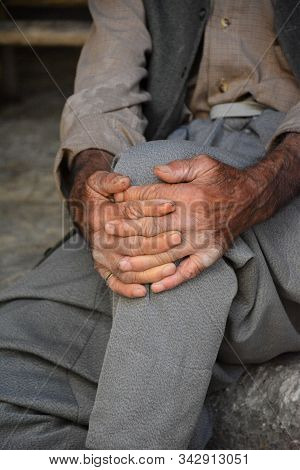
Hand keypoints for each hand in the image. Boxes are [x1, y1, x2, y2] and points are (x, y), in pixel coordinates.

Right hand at [69, 150, 180, 296]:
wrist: (83, 210)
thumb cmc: (97, 193)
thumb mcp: (99, 180)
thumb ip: (110, 180)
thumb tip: (124, 182)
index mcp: (102, 215)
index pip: (130, 212)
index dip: (152, 208)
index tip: (172, 205)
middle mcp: (100, 238)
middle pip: (132, 243)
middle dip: (157, 242)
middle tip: (178, 238)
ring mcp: (100, 255)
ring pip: (126, 266)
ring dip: (149, 269)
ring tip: (172, 268)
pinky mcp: (102, 267)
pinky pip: (113, 282)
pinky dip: (126, 289)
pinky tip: (143, 291)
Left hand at [108, 154, 256, 292]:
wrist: (251, 198)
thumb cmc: (223, 180)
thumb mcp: (203, 164)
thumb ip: (178, 168)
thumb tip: (155, 171)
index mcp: (188, 196)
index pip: (151, 201)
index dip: (129, 203)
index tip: (111, 207)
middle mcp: (193, 219)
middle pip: (153, 228)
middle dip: (127, 232)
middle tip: (105, 236)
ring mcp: (202, 240)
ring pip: (166, 254)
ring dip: (142, 261)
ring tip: (122, 266)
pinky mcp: (211, 253)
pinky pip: (191, 271)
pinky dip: (173, 281)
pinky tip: (156, 288)